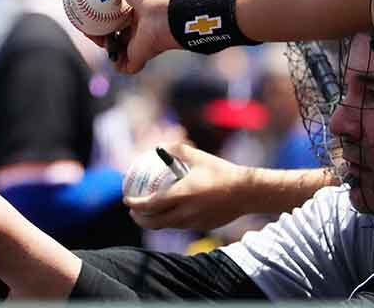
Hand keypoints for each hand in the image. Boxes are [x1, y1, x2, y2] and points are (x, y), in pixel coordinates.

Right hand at [83, 0, 177, 73]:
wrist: (167, 16)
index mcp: (134, 12)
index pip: (113, 15)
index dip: (99, 16)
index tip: (86, 14)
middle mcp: (136, 29)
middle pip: (114, 34)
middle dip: (100, 34)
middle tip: (89, 30)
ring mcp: (138, 45)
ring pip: (118, 50)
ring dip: (107, 49)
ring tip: (99, 41)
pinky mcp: (139, 58)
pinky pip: (125, 66)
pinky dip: (118, 65)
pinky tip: (110, 55)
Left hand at [123, 143, 253, 231]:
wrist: (246, 192)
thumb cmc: (221, 171)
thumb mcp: (197, 156)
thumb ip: (176, 150)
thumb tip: (158, 146)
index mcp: (181, 194)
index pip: (150, 205)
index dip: (135, 204)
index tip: (126, 199)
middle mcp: (185, 212)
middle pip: (154, 222)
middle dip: (139, 218)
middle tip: (133, 210)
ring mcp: (194, 222)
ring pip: (166, 226)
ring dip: (153, 221)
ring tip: (147, 213)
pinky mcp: (202, 226)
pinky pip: (180, 226)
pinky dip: (168, 222)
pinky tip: (168, 213)